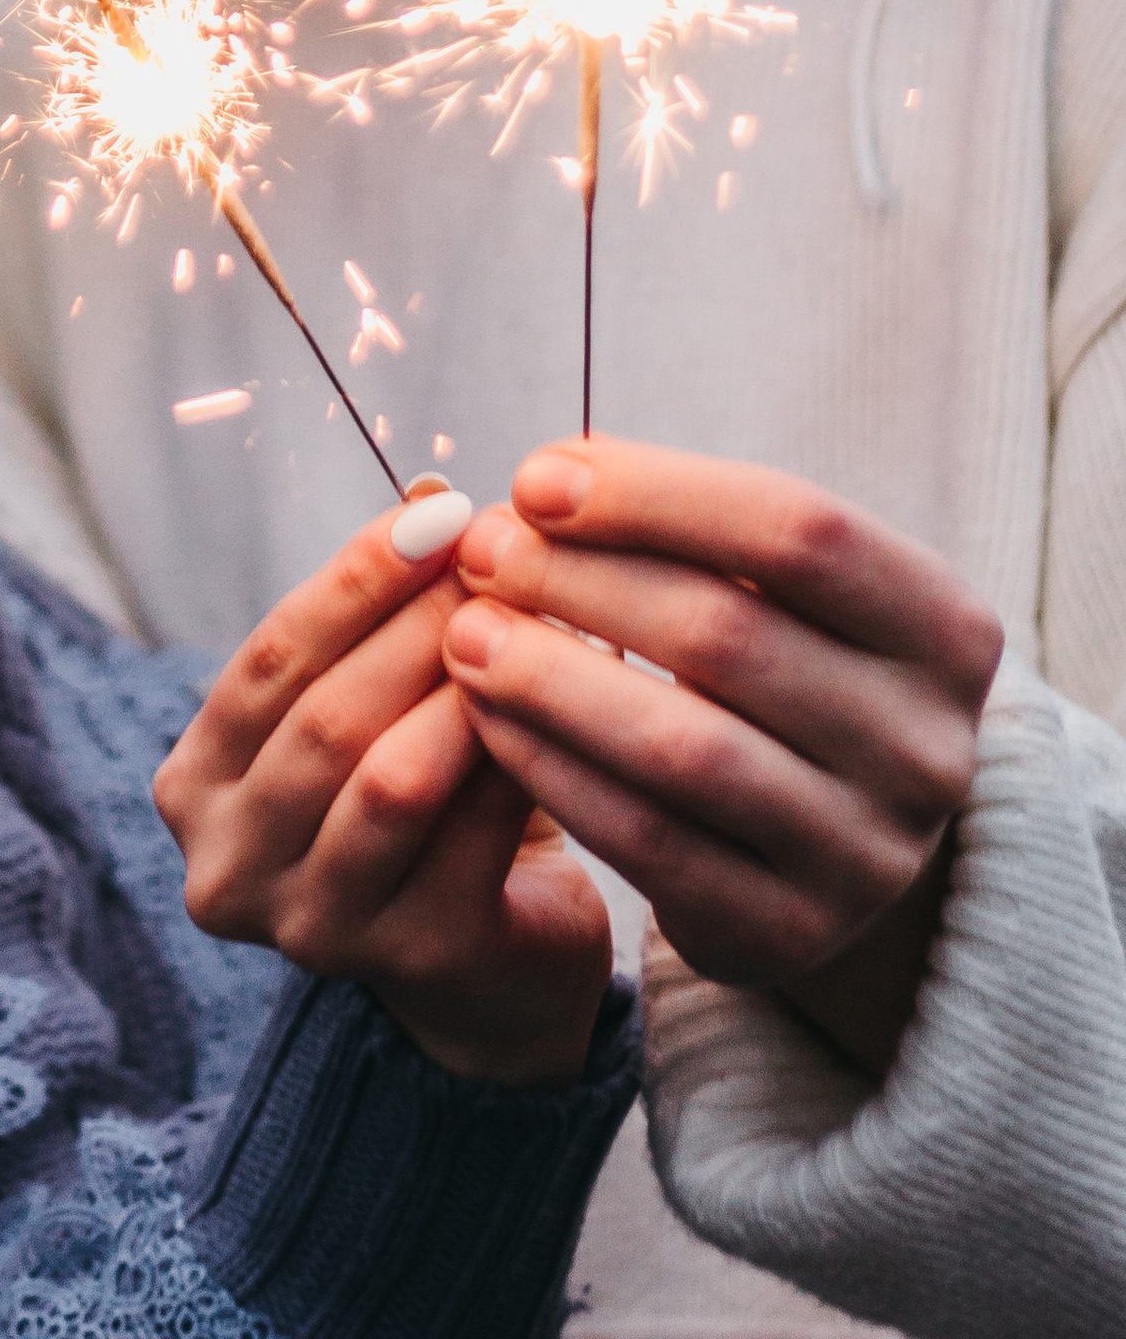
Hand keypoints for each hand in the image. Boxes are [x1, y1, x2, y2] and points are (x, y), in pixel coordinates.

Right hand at [154, 489, 616, 1089]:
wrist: (492, 960)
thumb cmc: (423, 796)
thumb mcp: (376, 696)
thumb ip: (380, 609)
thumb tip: (428, 496)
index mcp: (197, 784)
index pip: (270, 658)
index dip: (354, 578)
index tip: (439, 511)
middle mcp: (230, 867)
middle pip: (325, 718)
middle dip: (420, 625)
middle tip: (501, 560)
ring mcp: (314, 929)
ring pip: (389, 779)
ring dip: (465, 691)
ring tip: (531, 626)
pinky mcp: (415, 962)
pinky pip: (470, 837)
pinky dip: (516, 758)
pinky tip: (566, 708)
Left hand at [441, 439, 1001, 1076]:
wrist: (833, 839)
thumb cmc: (780, 662)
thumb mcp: (776, 586)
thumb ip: (681, 526)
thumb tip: (541, 487)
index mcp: (946, 629)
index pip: (798, 528)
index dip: (654, 494)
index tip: (534, 478)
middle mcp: (929, 749)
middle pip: (730, 635)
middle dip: (580, 580)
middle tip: (478, 550)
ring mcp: (869, 856)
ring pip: (686, 748)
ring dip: (552, 678)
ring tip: (465, 632)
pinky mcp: (790, 934)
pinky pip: (649, 843)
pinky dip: (553, 770)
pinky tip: (486, 718)